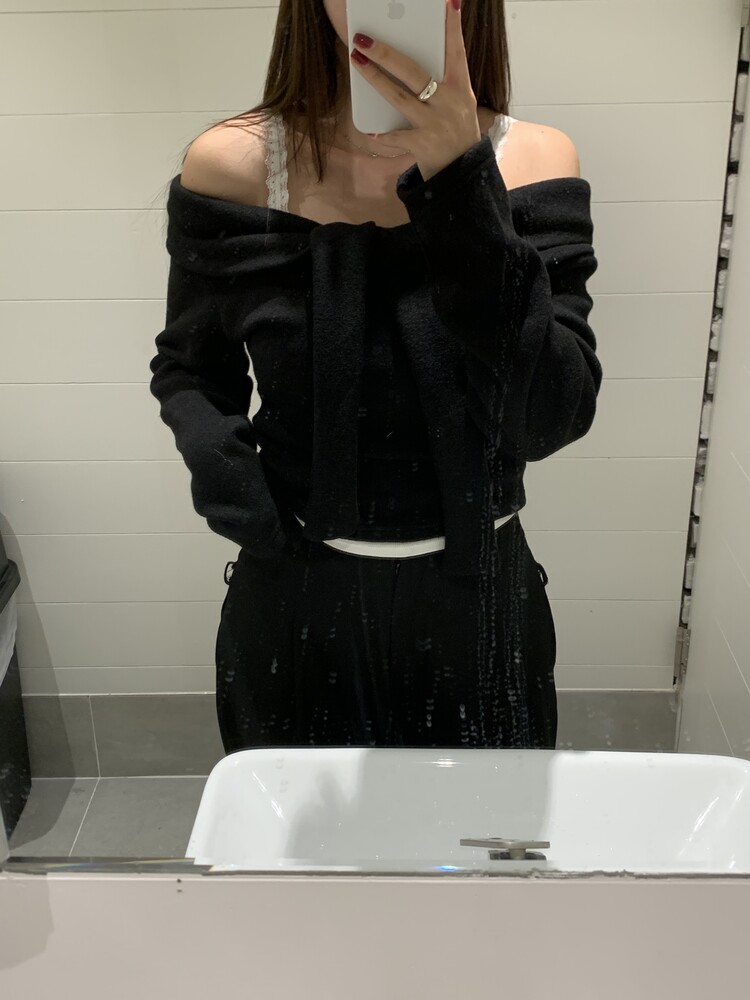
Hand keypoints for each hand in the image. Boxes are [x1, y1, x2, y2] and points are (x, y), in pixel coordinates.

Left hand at [350, 0, 481, 180]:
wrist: (462, 172)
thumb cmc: (456, 132)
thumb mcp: (459, 103)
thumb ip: (441, 81)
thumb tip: (407, 58)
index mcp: (461, 88)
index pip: (457, 51)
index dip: (453, 26)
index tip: (449, 2)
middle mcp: (449, 103)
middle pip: (413, 72)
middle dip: (386, 53)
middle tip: (364, 39)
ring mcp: (434, 124)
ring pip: (399, 97)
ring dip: (374, 79)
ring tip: (357, 61)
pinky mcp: (422, 145)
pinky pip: (396, 135)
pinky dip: (382, 133)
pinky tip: (368, 129)